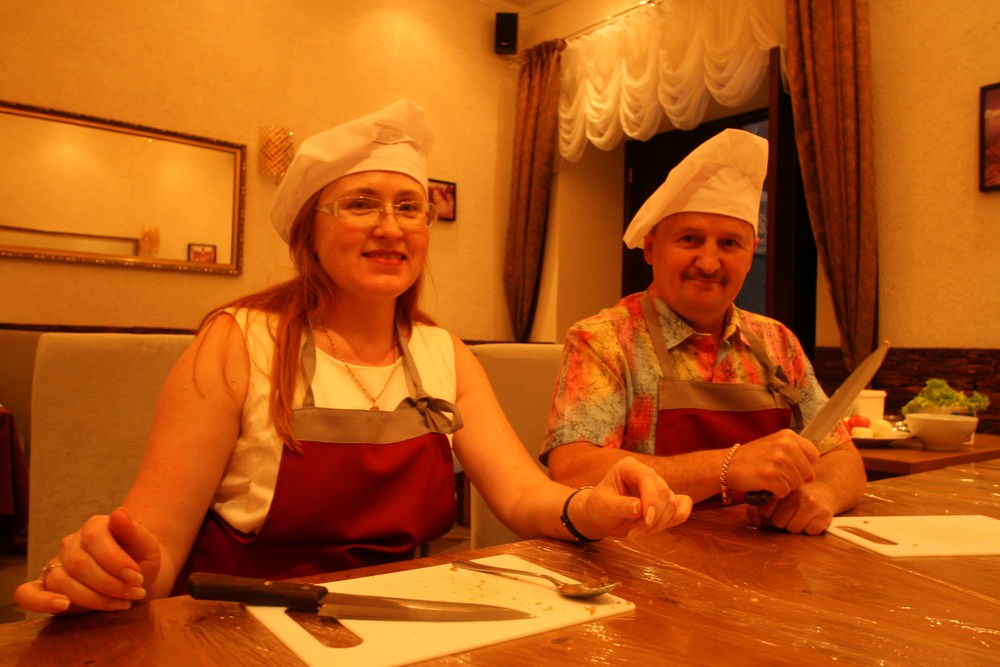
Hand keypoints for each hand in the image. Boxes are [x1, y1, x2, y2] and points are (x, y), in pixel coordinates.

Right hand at [14, 507, 161, 613]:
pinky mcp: (48, 588)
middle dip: (109, 584)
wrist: (136, 579)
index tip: (137, 577)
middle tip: (133, 592)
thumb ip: (135, 531)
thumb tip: (119, 512)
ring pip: (61, 581)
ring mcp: (57, 565)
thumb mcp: (148, 546)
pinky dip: (41, 601)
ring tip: (121, 603)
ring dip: (93, 598)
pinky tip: (63, 606)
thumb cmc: (141, 559)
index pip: (95, 538)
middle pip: (79, 563)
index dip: (115, 560)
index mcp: (95, 526)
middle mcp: (72, 543)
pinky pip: (28, 593)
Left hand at [581, 458, 691, 538]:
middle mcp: (647, 474)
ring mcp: (659, 487)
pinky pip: (682, 509)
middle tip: (634, 532)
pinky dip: (673, 521)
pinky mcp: (667, 502)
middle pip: (663, 493)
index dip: (651, 498)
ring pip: (672, 504)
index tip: (646, 519)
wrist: (603, 517)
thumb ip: (620, 505)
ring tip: (637, 531)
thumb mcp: (603, 506)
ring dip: (658, 524)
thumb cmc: (599, 507)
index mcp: (630, 467)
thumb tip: (639, 508)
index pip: (648, 477)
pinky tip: (656, 529)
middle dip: (653, 517)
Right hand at [727, 430, 819, 499]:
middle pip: (807, 473)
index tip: (789, 468)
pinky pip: (784, 492)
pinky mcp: (770, 474)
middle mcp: (785, 444)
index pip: (814, 456)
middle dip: (794, 479)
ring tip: (768, 478)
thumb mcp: (775, 446)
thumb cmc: (751, 459)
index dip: (804, 466)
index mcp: (788, 435)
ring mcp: (778, 459)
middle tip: (775, 474)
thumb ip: (795, 453)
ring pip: (796, 484)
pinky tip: (764, 485)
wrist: (725, 465)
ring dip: (784, 486)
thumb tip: (812, 474)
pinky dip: (775, 493)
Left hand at [746, 482, 835, 534]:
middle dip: (782, 522)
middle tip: (790, 515)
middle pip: (779, 523)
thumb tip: (757, 523)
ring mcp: (813, 503)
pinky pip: (810, 531)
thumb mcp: (775, 499)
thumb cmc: (794, 498)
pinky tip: (811, 520)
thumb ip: (757, 509)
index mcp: (782, 488)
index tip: (776, 511)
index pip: (765, 512)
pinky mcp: (825, 514)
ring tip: (799, 517)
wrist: (823, 491)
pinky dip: (810, 529)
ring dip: (795, 527)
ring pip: (793, 529)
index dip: (769, 515)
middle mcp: (798, 494)